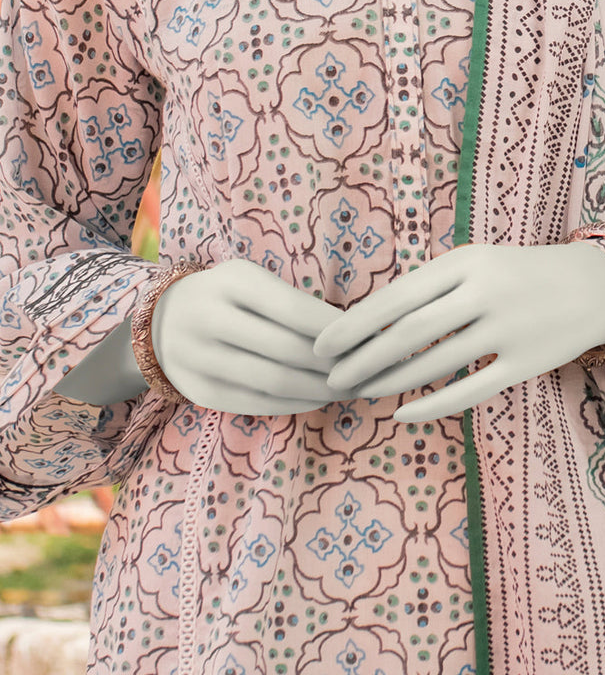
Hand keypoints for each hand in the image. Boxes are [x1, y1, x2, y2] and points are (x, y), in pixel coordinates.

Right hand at [151, 259, 353, 414]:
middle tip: (364, 370)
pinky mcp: (201, 393)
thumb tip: (351, 332)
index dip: (335, 330)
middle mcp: (210, 320)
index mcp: (231, 283)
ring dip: (320, 390)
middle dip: (334, 364)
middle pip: (288, 351)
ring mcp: (201, 360)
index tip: (363, 338)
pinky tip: (319, 398)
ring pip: (276, 382)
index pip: (295, 310)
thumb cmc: (224, 296)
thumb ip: (292, 301)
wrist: (160, 322)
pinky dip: (297, 404)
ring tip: (349, 388)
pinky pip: (259, 403)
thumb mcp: (250, 280)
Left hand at [314, 243, 604, 422]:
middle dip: (361, 359)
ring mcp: (507, 329)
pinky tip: (403, 415)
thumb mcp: (475, 262)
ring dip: (389, 383)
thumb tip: (367, 321)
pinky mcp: (525, 363)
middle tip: (331, 380)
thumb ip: (430, 286)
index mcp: (464, 261)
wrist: (593, 284)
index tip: (322, 345)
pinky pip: (470, 390)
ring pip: (434, 364)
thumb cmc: (518, 273)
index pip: (396, 296)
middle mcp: (484, 292)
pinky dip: (432, 406)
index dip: (354, 324)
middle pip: (409, 332)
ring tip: (360, 394)